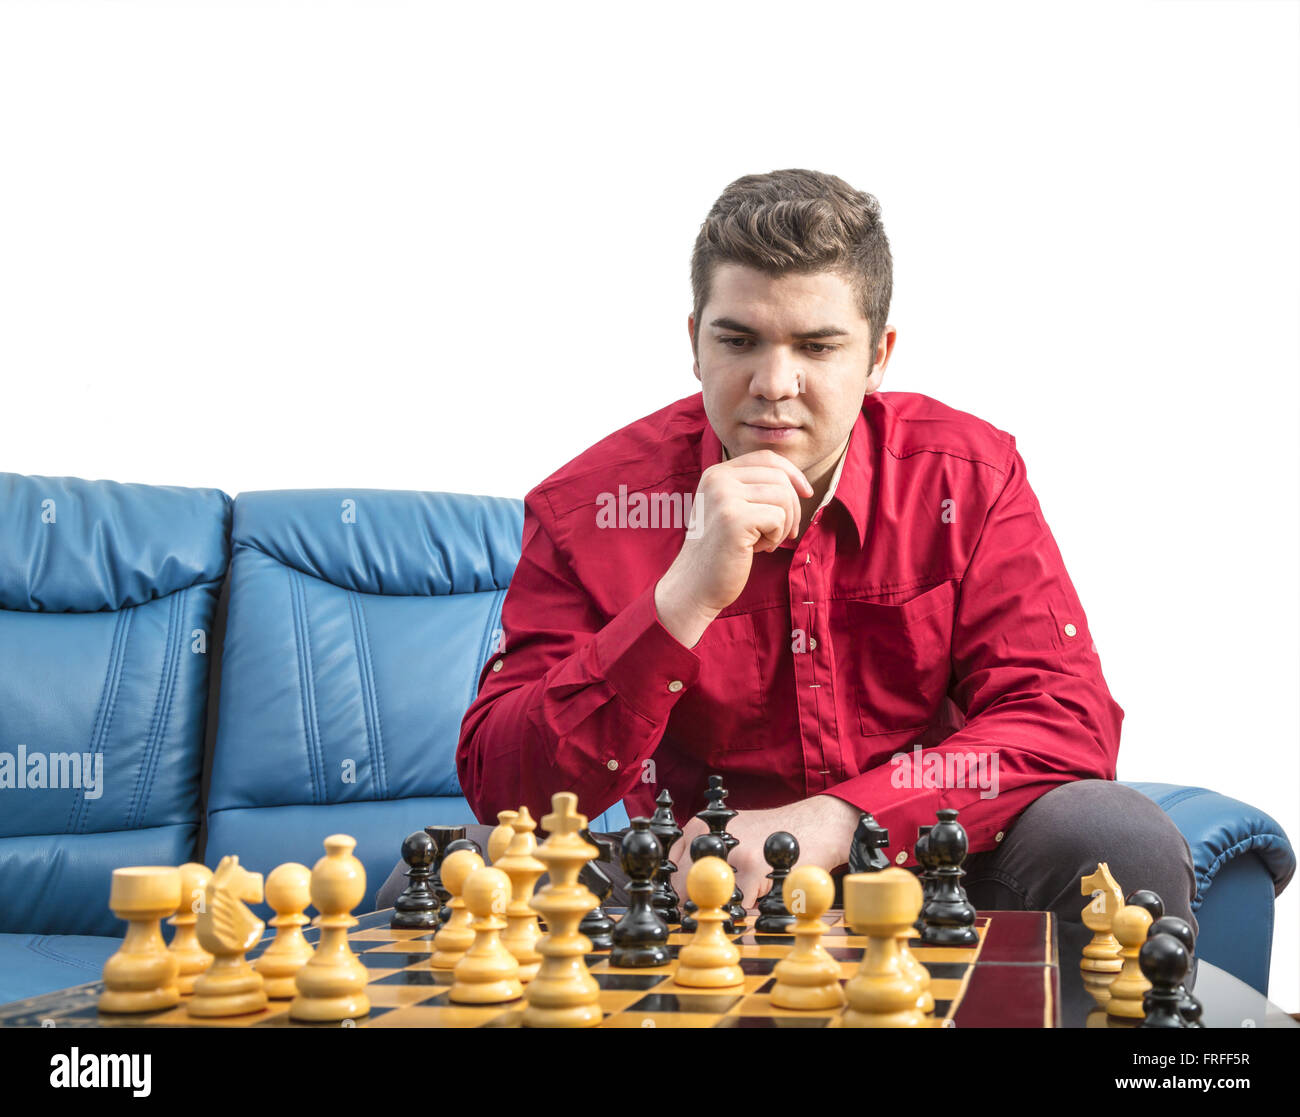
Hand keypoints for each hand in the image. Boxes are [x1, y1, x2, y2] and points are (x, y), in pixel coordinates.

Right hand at [654, 450, 812, 647]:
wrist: (695, 585)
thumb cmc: (721, 551)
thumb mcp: (732, 510)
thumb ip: (754, 490)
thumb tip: (798, 481)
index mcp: (716, 473)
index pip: (767, 458)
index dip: (793, 473)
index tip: (806, 494)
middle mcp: (718, 479)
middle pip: (779, 477)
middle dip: (792, 507)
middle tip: (783, 532)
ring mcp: (724, 497)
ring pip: (783, 497)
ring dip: (784, 524)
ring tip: (766, 542)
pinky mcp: (734, 519)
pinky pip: (778, 518)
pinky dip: (776, 536)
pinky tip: (759, 549)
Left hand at [666, 795, 860, 914]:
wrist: (814, 825)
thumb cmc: (771, 834)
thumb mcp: (729, 831)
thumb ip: (702, 854)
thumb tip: (677, 893)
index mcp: (698, 825)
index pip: (669, 868)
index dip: (679, 890)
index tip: (689, 901)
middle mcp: (709, 836)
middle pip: (682, 886)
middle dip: (697, 904)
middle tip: (715, 908)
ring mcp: (730, 853)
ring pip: (708, 899)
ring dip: (722, 908)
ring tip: (740, 899)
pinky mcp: (753, 871)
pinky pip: (737, 907)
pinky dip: (746, 911)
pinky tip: (760, 896)